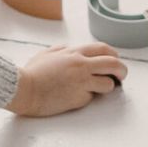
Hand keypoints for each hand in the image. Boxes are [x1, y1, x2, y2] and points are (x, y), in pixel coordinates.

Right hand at [6, 44, 126, 116]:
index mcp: (74, 52)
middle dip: (122, 70)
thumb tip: (69, 48)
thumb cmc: (32, 72)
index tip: (115, 59)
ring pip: (108, 83)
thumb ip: (61, 49)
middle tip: (122, 75)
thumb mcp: (47, 53)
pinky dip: (89, 97)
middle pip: (113, 64)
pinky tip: (78, 96)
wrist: (25, 89)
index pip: (103, 49)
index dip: (113, 54)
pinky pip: (92, 98)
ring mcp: (82, 82)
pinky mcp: (79, 98)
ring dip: (107, 86)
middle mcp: (81, 65)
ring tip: (102, 88)